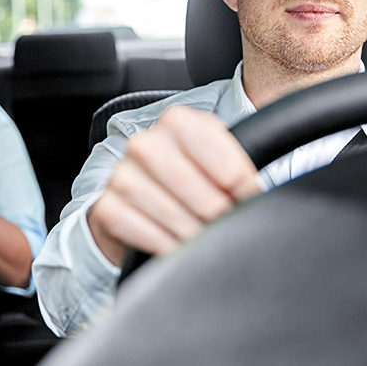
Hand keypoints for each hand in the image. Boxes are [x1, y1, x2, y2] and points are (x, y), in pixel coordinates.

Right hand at [88, 105, 259, 265]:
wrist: (142, 190)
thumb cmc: (189, 172)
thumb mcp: (216, 155)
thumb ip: (238, 165)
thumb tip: (257, 196)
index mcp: (178, 122)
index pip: (228, 166)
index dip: (245, 190)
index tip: (247, 198)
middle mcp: (145, 143)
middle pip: (205, 198)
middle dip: (220, 217)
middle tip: (223, 220)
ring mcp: (122, 175)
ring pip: (178, 220)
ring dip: (196, 234)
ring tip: (200, 231)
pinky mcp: (108, 207)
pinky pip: (150, 237)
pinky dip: (168, 246)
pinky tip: (174, 240)